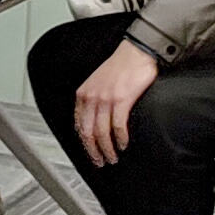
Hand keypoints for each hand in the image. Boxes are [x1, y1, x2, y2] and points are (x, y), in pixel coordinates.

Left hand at [73, 39, 162, 166]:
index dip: (83, 143)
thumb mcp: (98, 83)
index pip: (78, 125)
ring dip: (107, 149)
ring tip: (113, 157)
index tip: (90, 154)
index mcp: (83, 94)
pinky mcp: (122, 99)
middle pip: (87, 132)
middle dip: (93, 151)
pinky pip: (117, 126)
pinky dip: (120, 139)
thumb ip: (95, 101)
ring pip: (101, 132)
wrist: (136, 52)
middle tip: (100, 162)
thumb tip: (97, 121)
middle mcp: (91, 97)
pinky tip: (123, 144)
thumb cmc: (121, 67)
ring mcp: (105, 98)